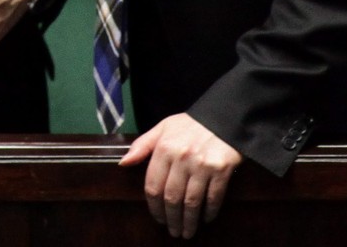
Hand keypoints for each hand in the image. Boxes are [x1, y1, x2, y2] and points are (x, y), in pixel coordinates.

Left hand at [119, 113, 241, 238]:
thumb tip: (123, 163)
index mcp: (164, 148)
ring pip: (192, 202)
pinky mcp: (221, 169)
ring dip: (188, 222)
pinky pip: (214, 197)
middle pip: (172, 198)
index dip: (154, 207)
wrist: (223, 115)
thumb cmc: (191, 124)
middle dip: (171, 219)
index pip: (153, 186)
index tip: (157, 219)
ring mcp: (202, 164)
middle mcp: (182, 157)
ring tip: (187, 232)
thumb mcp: (163, 128)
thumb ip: (142, 145)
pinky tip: (206, 219)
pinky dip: (209, 212)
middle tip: (173, 231)